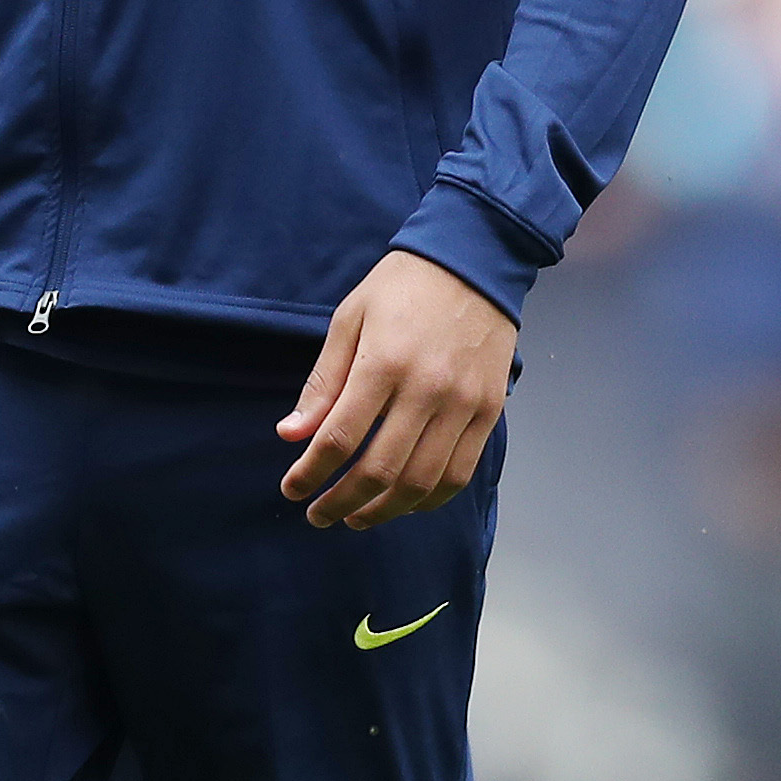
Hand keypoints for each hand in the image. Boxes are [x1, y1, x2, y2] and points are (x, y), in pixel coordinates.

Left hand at [275, 249, 512, 529]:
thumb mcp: (349, 320)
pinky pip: (459, 473)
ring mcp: (463, 405)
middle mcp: (427, 391)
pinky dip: (429, 499)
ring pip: (421, 483)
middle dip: (341, 501)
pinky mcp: (489, 412)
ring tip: (355, 517)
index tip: (292, 490)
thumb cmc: (401, 287)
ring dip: (383, 510)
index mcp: (383, 364)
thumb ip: (322, 382)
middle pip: (379, 470)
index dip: (311, 473)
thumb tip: (291, 434)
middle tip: (318, 515)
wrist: (473, 263)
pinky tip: (403, 504)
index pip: (340, 438)